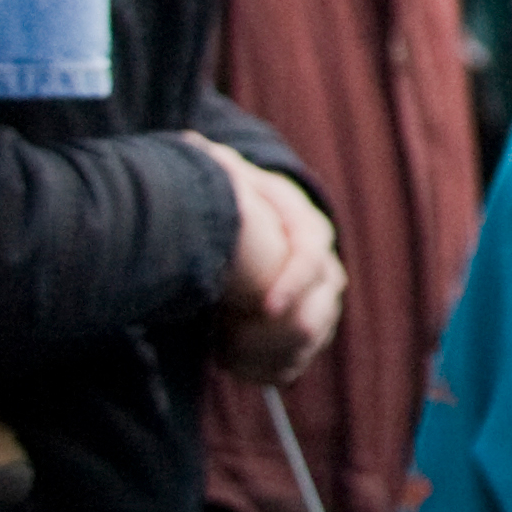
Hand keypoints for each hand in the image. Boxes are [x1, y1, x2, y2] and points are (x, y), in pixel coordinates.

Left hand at [189, 138, 343, 382]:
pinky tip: (233, 362)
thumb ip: (211, 168)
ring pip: (309, 338)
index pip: (311, 254)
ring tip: (225, 353)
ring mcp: (315, 298)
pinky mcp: (301, 328)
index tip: (260, 309)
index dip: (292, 281)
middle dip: (275, 335)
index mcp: (302, 225)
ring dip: (269, 354)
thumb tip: (192, 142)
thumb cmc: (222, 206)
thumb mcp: (218, 183)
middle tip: (229, 346)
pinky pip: (297, 358)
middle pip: (319, 308)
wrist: (234, 236)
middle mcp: (319, 263)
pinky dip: (269, 369)